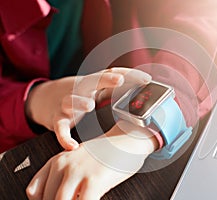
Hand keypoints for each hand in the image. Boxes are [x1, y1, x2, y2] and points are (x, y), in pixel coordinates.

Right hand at [25, 68, 151, 149]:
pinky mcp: (57, 119)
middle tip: (119, 79)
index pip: (112, 75)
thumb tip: (142, 88)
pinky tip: (72, 146)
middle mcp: (80, 90)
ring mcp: (67, 104)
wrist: (44, 99)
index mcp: (93, 83)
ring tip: (89, 105)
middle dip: (106, 79)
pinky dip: (64, 137)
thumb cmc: (78, 93)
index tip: (147, 79)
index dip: (129, 75)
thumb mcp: (95, 87)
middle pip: (92, 81)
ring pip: (71, 101)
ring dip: (80, 102)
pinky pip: (60, 128)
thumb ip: (114, 88)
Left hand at [26, 121, 157, 199]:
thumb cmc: (106, 152)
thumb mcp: (77, 159)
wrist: (127, 139)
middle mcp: (63, 165)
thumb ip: (64, 176)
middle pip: (48, 199)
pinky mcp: (94, 180)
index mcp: (56, 161)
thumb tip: (60, 197)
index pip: (34, 191)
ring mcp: (78, 172)